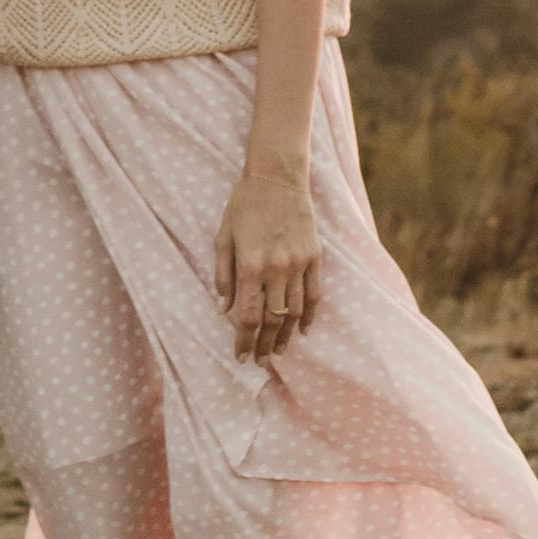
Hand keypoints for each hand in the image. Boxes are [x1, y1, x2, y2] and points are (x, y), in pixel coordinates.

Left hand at [215, 148, 320, 360]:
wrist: (278, 177)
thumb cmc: (244, 205)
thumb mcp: (223, 236)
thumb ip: (223, 274)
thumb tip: (224, 308)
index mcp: (250, 266)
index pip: (248, 316)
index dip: (243, 340)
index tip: (240, 357)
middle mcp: (276, 269)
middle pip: (272, 320)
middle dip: (264, 345)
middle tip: (259, 361)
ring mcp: (298, 264)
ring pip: (295, 312)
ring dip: (286, 336)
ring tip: (278, 351)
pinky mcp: (315, 257)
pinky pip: (314, 294)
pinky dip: (310, 315)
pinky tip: (304, 329)